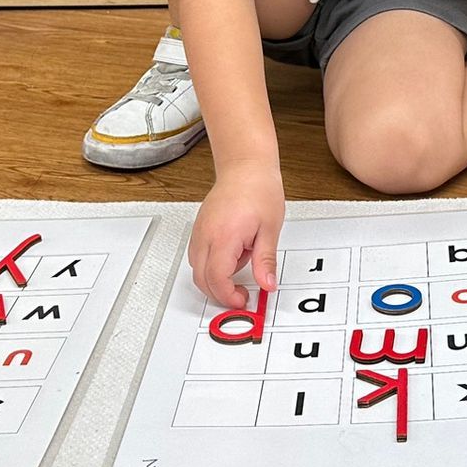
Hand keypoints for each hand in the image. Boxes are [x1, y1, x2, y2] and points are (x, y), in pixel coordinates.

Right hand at [188, 162, 284, 308]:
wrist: (246, 166)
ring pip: (197, 269)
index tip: (243, 300)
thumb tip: (267, 284)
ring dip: (216, 278)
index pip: (217, 278)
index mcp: (224, 236)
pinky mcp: (199, 228)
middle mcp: (205, 235)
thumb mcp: (270, 230)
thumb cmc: (258, 189)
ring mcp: (199, 231)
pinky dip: (212, 265)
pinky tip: (233, 255)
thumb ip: (265, 261)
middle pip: (201, 279)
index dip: (229, 296)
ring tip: (244, 263)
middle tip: (242, 294)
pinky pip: (198, 256)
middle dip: (220, 293)